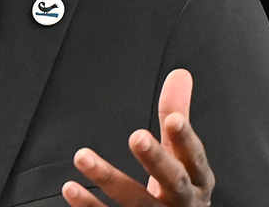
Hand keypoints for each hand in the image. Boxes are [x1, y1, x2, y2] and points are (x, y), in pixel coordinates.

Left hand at [61, 69, 214, 205]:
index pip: (194, 158)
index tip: (174, 119)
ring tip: (83, 156)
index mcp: (197, 180)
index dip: (186, 140)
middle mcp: (182, 202)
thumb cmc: (180, 191)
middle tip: (137, 136)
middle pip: (173, 181)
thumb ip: (178, 116)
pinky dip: (89, 206)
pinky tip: (72, 188)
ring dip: (108, 179)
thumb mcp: (183, 156)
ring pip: (136, 202)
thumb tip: (179, 75)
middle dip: (155, 159)